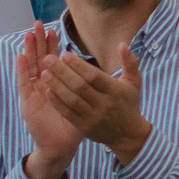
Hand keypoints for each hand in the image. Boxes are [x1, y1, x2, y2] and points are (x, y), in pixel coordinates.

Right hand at [15, 23, 83, 178]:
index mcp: (57, 84)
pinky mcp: (27, 103)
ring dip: (28, 50)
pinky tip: (20, 56)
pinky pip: (24, 84)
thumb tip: (99, 72)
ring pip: (30, 67)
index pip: (54, 60)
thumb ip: (90, 86)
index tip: (54, 28)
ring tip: (28, 34)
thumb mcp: (85, 102)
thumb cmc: (74, 123)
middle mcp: (43, 86)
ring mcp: (33, 94)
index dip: (53, 45)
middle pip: (39, 59)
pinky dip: (21, 70)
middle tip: (37, 23)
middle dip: (39, 42)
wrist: (61, 146)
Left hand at [42, 44, 152, 165]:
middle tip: (48, 58)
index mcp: (115, 91)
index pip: (94, 76)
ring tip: (44, 73)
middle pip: (80, 86)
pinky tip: (48, 92)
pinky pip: (68, 114)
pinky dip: (58, 103)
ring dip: (57, 86)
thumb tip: (122, 44)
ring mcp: (93, 117)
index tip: (64, 54)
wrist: (128, 134)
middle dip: (62, 71)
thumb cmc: (129, 103)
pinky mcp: (85, 128)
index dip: (78, 65)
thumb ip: (129, 61)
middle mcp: (104, 104)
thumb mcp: (134, 81)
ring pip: (72, 99)